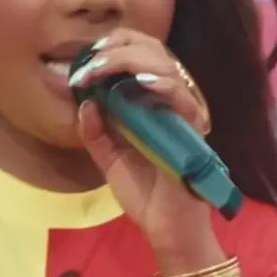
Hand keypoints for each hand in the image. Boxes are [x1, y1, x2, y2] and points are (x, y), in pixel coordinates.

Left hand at [72, 29, 223, 271]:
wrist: (165, 230)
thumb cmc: (144, 194)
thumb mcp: (107, 158)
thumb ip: (94, 131)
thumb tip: (84, 101)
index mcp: (151, 103)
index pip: (140, 55)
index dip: (113, 47)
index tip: (84, 59)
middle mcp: (169, 101)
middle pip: (154, 50)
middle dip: (118, 46)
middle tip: (89, 62)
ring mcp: (183, 114)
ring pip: (166, 66)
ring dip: (128, 61)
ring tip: (100, 69)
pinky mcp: (192, 131)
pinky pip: (182, 98)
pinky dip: (161, 84)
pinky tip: (137, 83)